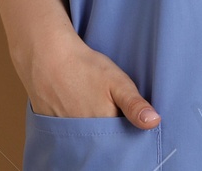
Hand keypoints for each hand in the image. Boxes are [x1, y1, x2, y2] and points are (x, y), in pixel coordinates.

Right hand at [17, 32, 160, 128]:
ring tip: (92, 109)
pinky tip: (76, 111)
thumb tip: (154, 123)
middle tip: (108, 111)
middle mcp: (84, 137)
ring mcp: (66, 134)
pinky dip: (75, 130)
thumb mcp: (117, 82)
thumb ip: (135, 105)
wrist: (47, 57)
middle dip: (110, 134)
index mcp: (103, 127)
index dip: (126, 133)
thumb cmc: (84, 67)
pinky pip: (68, 138)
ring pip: (86, 140)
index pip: (121, 142)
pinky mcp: (52, 129)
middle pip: (103, 144)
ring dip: (92, 133)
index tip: (128, 121)